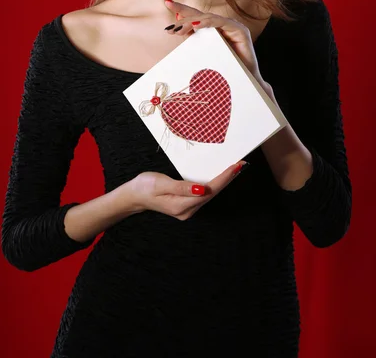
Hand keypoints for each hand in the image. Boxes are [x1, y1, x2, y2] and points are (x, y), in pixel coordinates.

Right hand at [128, 161, 246, 219]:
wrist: (134, 196)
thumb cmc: (145, 186)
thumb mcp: (161, 183)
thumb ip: (182, 187)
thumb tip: (203, 189)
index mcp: (181, 205)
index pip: (209, 191)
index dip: (223, 178)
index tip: (235, 167)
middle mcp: (187, 211)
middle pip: (213, 194)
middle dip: (227, 179)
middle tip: (241, 164)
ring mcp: (188, 210)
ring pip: (210, 195)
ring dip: (223, 182)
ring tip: (235, 169)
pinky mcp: (187, 205)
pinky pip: (205, 195)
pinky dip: (215, 185)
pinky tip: (221, 177)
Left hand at [164, 0, 262, 82]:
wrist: (244, 82)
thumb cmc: (225, 70)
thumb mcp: (204, 54)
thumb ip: (194, 40)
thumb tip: (176, 29)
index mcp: (215, 30)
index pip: (196, 17)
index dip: (182, 10)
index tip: (167, 3)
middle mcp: (224, 25)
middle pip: (200, 15)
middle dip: (184, 14)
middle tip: (170, 14)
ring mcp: (233, 26)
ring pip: (209, 18)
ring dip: (192, 21)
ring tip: (179, 27)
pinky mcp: (240, 31)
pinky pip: (222, 23)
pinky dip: (208, 23)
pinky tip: (196, 25)